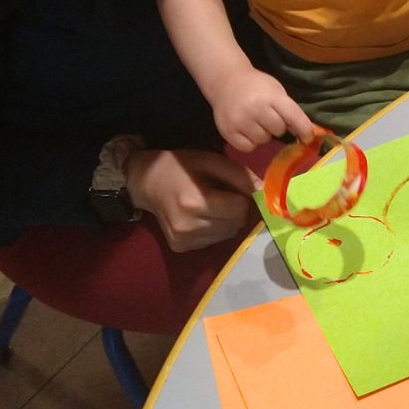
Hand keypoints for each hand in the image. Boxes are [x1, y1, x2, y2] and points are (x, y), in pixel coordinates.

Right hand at [124, 148, 261, 251]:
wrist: (145, 183)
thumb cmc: (179, 167)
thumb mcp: (210, 161)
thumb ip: (238, 175)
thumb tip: (263, 190)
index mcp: (195, 202)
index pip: (239, 210)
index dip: (242, 198)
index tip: (234, 189)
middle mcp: (189, 226)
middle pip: (235, 224)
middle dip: (236, 210)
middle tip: (223, 196)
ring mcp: (184, 240)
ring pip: (227, 235)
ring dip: (227, 221)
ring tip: (211, 205)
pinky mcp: (180, 248)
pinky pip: (213, 241)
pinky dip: (214, 229)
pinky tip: (201, 216)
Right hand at [199, 66, 313, 151]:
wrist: (226, 81)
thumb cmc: (256, 86)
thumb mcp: (276, 90)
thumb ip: (289, 109)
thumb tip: (304, 133)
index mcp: (271, 96)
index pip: (293, 117)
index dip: (304, 130)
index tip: (308, 139)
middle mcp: (256, 108)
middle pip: (279, 130)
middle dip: (277, 126)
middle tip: (268, 117)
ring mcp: (240, 121)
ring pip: (263, 140)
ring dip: (263, 134)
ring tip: (255, 122)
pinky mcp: (228, 132)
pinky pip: (248, 148)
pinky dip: (250, 142)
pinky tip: (246, 130)